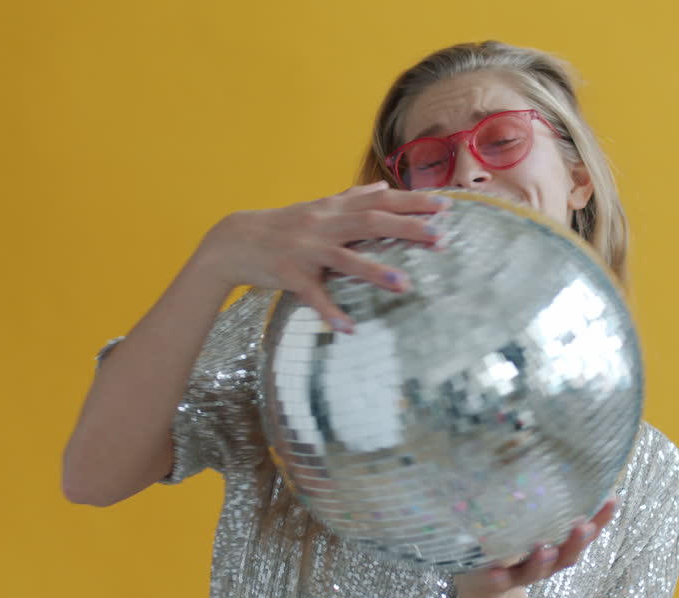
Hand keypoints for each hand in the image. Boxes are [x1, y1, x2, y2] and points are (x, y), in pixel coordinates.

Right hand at [195, 181, 448, 331]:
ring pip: (345, 258)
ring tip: (405, 285)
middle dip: (407, 229)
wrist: (233, 240)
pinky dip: (330, 312)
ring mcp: (306, 250)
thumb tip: (381, 187)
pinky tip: (348, 328)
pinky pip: (312, 295)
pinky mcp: (289, 275)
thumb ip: (350, 198)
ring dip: (375, 271)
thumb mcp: (316, 207)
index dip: (413, 203)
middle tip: (441, 238)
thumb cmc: (282, 225)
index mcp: (333, 209)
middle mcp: (323, 225)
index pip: (380, 201)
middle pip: (370, 223)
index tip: (446, 206)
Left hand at [454, 497, 618, 597]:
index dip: (601, 517)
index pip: (586, 529)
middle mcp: (546, 558)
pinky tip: (495, 570)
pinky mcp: (497, 580)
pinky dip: (499, 576)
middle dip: (577, 541)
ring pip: (539, 570)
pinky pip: (500, 579)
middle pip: (568, 554)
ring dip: (543, 561)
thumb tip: (528, 438)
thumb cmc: (507, 536)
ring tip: (545, 551)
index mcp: (557, 541)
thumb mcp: (521, 510)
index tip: (612, 498)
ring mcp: (523, 571)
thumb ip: (530, 486)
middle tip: (583, 527)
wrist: (481, 579)